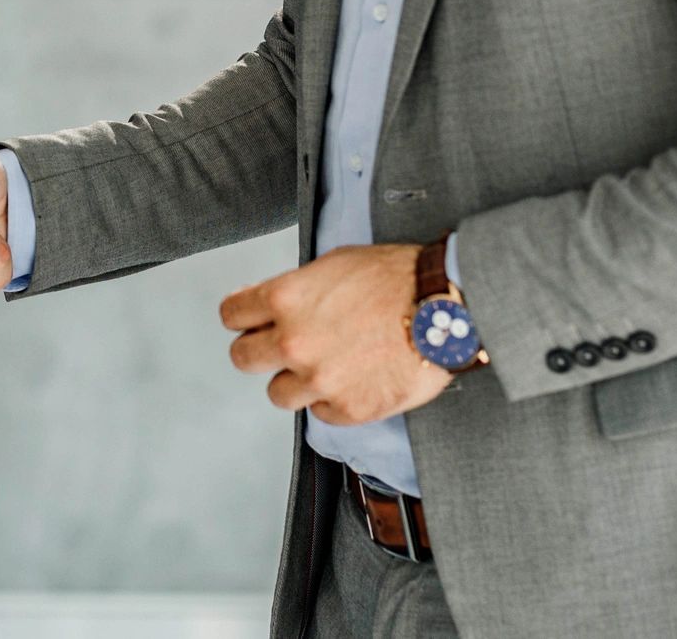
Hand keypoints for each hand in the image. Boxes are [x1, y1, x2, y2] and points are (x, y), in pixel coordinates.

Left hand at [220, 244, 450, 426]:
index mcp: (285, 300)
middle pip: (243, 358)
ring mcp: (321, 380)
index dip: (242, 316)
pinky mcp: (349, 409)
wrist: (444, 308)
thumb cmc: (397, 278)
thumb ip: (295, 289)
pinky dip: (332, 400)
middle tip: (278, 347)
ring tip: (322, 367)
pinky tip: (353, 380)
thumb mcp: (334, 264)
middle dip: (258, 351)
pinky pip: (321, 413)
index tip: (250, 320)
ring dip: (295, 381)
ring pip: (278, 394)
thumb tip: (271, 303)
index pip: (232, 315)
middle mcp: (294, 343)